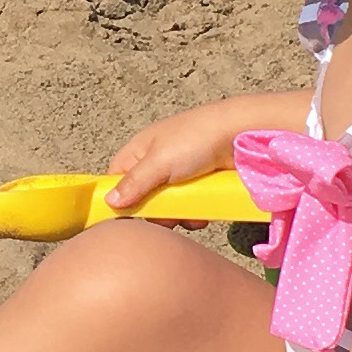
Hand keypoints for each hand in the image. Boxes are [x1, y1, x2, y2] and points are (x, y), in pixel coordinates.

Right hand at [104, 109, 228, 212]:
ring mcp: (179, 175)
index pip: (116, 180)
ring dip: (176, 215)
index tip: (124, 218)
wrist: (242, 134)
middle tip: (164, 217)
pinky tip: (202, 215)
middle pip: (142, 198)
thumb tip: (109, 202)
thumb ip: (133, 183)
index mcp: (140, 151)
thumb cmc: (196, 139)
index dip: (118, 198)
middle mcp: (157, 163)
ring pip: (167, 206)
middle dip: (154, 212)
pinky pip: (188, 207)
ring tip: (187, 215)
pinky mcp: (200, 186)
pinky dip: (194, 213)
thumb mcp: (159, 162)